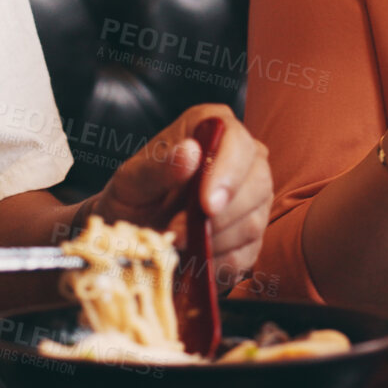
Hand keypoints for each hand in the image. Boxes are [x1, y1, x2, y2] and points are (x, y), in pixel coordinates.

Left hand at [90, 104, 272, 289]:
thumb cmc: (132, 197)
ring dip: (215, 241)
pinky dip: (219, 261)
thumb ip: (158, 167)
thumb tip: (190, 153)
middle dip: (220, 217)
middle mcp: (241, 156)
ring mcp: (252, 195)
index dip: (228, 173)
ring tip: (178, 243)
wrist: (132, 233)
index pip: (237, 141)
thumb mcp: (131, 181)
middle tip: (180, 233)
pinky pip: (248, 251)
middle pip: (257, 182)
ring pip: (254, 220)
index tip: (207, 205)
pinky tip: (194, 258)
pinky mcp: (251, 232)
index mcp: (211, 126)